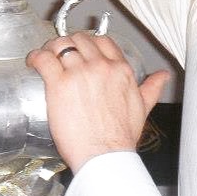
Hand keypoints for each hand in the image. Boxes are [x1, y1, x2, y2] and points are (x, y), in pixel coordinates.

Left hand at [27, 31, 168, 172]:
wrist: (105, 155)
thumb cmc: (121, 137)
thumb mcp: (143, 107)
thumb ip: (151, 88)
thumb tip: (163, 76)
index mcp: (120, 70)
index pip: (102, 41)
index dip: (88, 42)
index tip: (81, 49)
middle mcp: (100, 67)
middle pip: (79, 40)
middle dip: (68, 44)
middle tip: (60, 54)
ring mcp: (79, 73)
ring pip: (60, 45)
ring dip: (50, 49)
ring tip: (45, 57)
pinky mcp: (59, 84)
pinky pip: (44, 59)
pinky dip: (36, 57)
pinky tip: (34, 62)